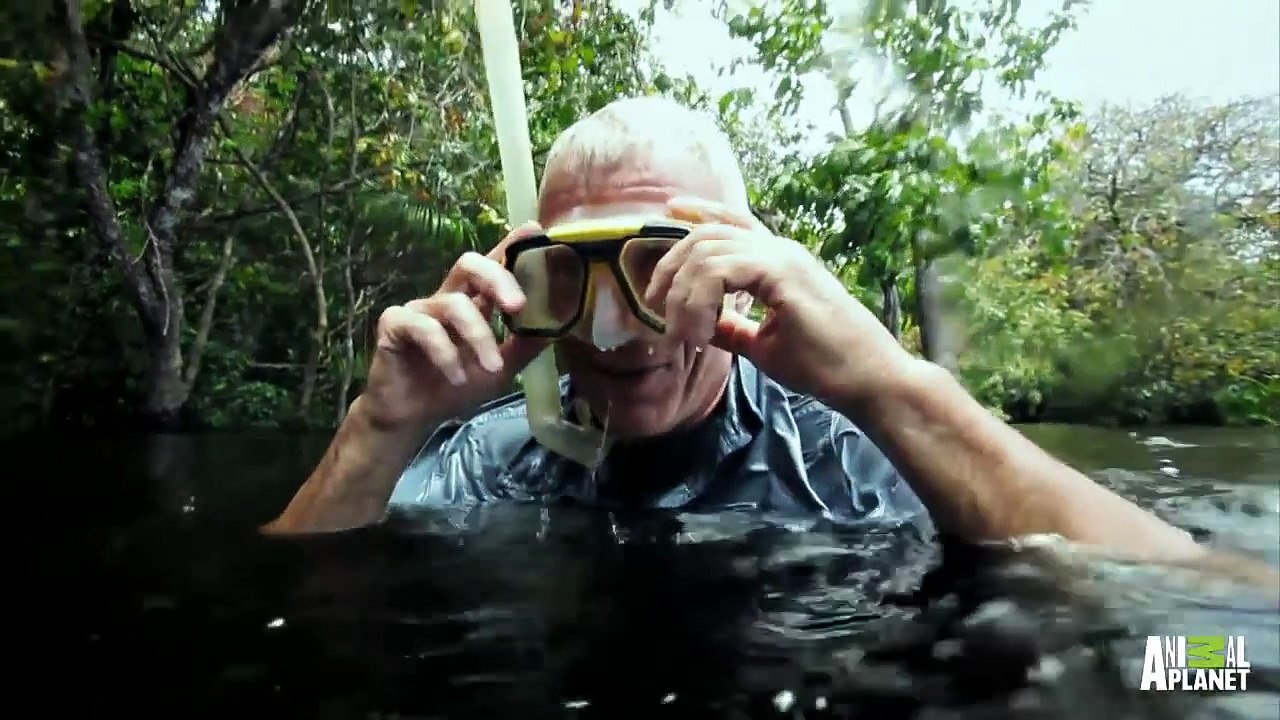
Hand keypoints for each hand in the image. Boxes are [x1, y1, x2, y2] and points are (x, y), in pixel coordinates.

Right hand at [361, 222, 549, 428]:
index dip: (512, 244)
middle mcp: (446, 297)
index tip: (535, 231)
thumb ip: (525, 345)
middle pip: (469, 264)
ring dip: (478, 337)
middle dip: (497, 278)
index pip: (493, 265)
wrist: (413, 417)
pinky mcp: (394, 325)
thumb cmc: (455, 387)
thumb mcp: (501, 368)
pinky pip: (423, 328)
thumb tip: (560, 324)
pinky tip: (456, 377)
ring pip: (454, 305)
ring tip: (491, 369)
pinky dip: (445, 353)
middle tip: (518, 306)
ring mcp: (419, 309)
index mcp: (472, 302)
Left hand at [645, 197, 912, 405]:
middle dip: (671, 266)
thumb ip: (733, 328)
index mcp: (780, 259)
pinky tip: (698, 331)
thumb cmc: (825, 364)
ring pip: (708, 250)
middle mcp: (780, 249)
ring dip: (681, 293)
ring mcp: (783, 257)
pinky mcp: (782, 274)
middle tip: (655, 307)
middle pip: (709, 233)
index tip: (668, 212)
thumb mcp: (764, 344)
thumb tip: (701, 325)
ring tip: (679, 332)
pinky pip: (720, 270)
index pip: (733, 221)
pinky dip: (698, 300)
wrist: (866, 379)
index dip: (700, 212)